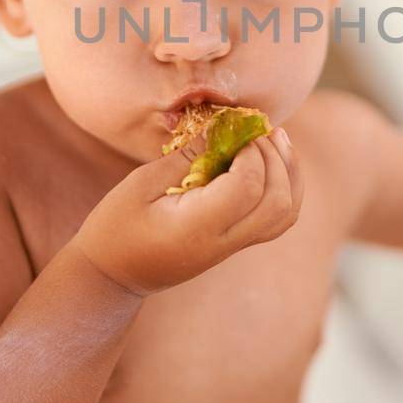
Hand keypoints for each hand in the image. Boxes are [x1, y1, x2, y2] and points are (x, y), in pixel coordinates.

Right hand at [73, 128, 302, 295]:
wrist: (113, 276)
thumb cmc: (116, 227)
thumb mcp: (140, 185)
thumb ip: (185, 157)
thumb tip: (221, 126)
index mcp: (197, 227)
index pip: (247, 188)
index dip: (252, 154)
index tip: (237, 131)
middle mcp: (223, 242)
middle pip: (278, 204)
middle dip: (278, 160)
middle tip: (262, 129)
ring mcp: (232, 248)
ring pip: (285, 215)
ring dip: (290, 174)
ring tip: (276, 140)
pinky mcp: (234, 245)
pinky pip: (276, 221)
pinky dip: (285, 189)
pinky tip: (273, 164)